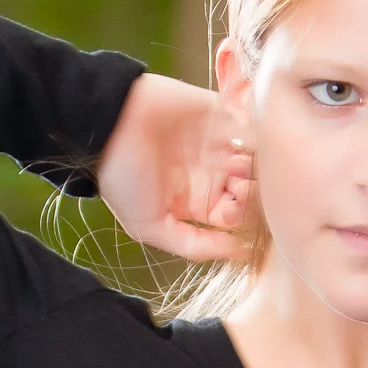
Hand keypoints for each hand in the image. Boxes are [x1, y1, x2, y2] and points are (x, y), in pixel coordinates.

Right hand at [97, 73, 255, 261]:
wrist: (108, 123)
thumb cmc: (122, 177)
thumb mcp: (150, 226)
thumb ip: (195, 245)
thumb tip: (239, 254)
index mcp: (199, 201)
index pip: (238, 216)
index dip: (242, 217)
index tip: (230, 211)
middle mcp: (214, 173)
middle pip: (255, 187)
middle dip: (254, 190)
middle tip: (238, 185)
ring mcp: (221, 143)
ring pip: (260, 159)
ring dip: (255, 163)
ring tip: (233, 163)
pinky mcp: (224, 113)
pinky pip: (254, 126)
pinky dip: (255, 135)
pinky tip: (238, 142)